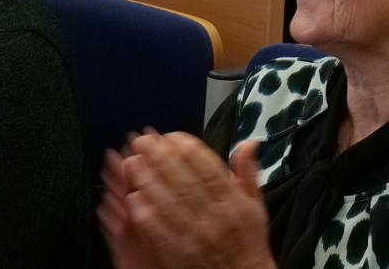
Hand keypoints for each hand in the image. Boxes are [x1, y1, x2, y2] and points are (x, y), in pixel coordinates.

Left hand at [97, 131, 274, 268]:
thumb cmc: (248, 240)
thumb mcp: (256, 203)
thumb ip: (248, 171)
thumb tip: (248, 143)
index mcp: (232, 201)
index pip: (208, 167)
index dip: (186, 149)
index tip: (170, 137)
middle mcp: (214, 215)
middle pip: (183, 181)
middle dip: (160, 158)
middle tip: (141, 141)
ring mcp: (196, 235)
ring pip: (169, 203)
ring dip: (148, 181)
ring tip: (132, 163)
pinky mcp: (180, 252)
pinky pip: (160, 231)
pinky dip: (147, 214)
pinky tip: (134, 198)